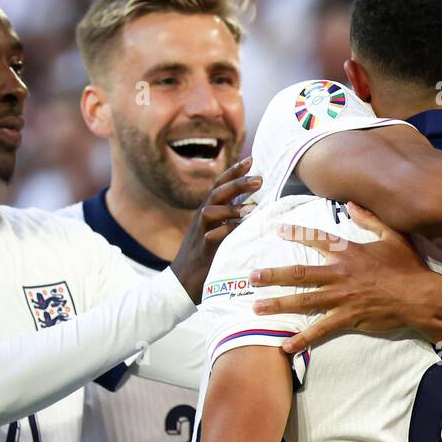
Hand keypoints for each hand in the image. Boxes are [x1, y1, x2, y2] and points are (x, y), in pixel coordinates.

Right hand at [171, 157, 261, 301]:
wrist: (181, 282)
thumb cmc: (205, 257)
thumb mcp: (219, 232)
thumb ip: (232, 218)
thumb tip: (254, 207)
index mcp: (208, 211)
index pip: (220, 185)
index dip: (234, 171)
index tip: (251, 159)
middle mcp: (202, 218)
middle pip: (217, 193)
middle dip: (237, 183)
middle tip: (260, 178)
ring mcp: (200, 232)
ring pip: (211, 210)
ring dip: (232, 207)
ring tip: (253, 207)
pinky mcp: (202, 250)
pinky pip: (212, 236)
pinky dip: (225, 231)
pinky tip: (240, 229)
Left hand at [249, 202, 433, 352]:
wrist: (420, 297)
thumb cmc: (409, 267)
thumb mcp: (393, 236)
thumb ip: (370, 219)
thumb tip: (351, 203)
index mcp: (349, 253)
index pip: (317, 240)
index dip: (297, 234)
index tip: (278, 230)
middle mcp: (340, 274)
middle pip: (300, 273)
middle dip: (274, 275)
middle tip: (252, 277)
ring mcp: (342, 298)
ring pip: (304, 300)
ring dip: (279, 304)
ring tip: (257, 308)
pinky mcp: (348, 318)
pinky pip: (320, 329)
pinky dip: (303, 338)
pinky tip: (286, 345)